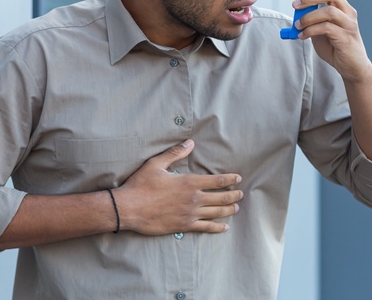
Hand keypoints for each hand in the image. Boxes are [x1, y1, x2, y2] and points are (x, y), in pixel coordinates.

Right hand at [114, 139, 242, 234]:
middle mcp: (193, 199)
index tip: (238, 178)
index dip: (231, 179)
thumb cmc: (141, 185)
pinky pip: (206, 228)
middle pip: (222, 198)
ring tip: (236, 208)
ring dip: (229, 210)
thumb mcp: (156, 164)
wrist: (129, 208)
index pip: (217, 181)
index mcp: (189, 182)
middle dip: (234, 195)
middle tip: (241, 194)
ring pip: (217, 213)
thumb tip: (190, 142)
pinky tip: (224, 227)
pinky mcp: (184, 226)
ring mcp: (190, 214)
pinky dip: (217, 228)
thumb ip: (175, 153)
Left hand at [292, 0, 371, 81]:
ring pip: (329, 11)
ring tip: (298, 26)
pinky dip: (310, 30)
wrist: (351, 67)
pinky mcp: (346, 37)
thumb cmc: (335, 46)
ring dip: (308, 17)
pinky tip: (302, 36)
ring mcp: (349, 24)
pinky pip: (326, 28)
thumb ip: (312, 18)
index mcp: (342, 7)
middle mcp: (348, 12)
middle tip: (295, 5)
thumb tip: (297, 7)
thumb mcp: (320, 29)